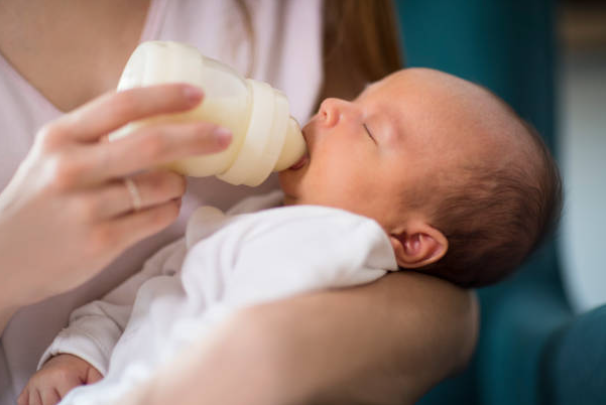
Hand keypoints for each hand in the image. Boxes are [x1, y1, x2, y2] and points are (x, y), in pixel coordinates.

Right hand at [0, 84, 231, 309]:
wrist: (3, 257)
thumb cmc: (40, 199)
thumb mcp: (54, 155)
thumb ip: (95, 136)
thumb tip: (157, 115)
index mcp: (60, 137)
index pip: (122, 105)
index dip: (166, 96)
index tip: (198, 94)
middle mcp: (71, 168)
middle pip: (152, 144)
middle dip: (198, 137)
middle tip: (224, 135)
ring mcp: (88, 208)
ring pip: (162, 186)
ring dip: (180, 182)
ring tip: (174, 183)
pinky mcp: (102, 241)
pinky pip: (159, 217)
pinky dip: (171, 208)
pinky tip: (164, 205)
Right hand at [17, 354, 102, 404]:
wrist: (68, 355)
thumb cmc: (82, 366)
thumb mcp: (94, 372)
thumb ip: (97, 385)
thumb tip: (100, 397)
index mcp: (62, 376)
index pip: (66, 401)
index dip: (73, 403)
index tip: (78, 401)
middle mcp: (44, 380)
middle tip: (71, 400)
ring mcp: (33, 386)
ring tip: (61, 398)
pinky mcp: (25, 391)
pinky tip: (48, 401)